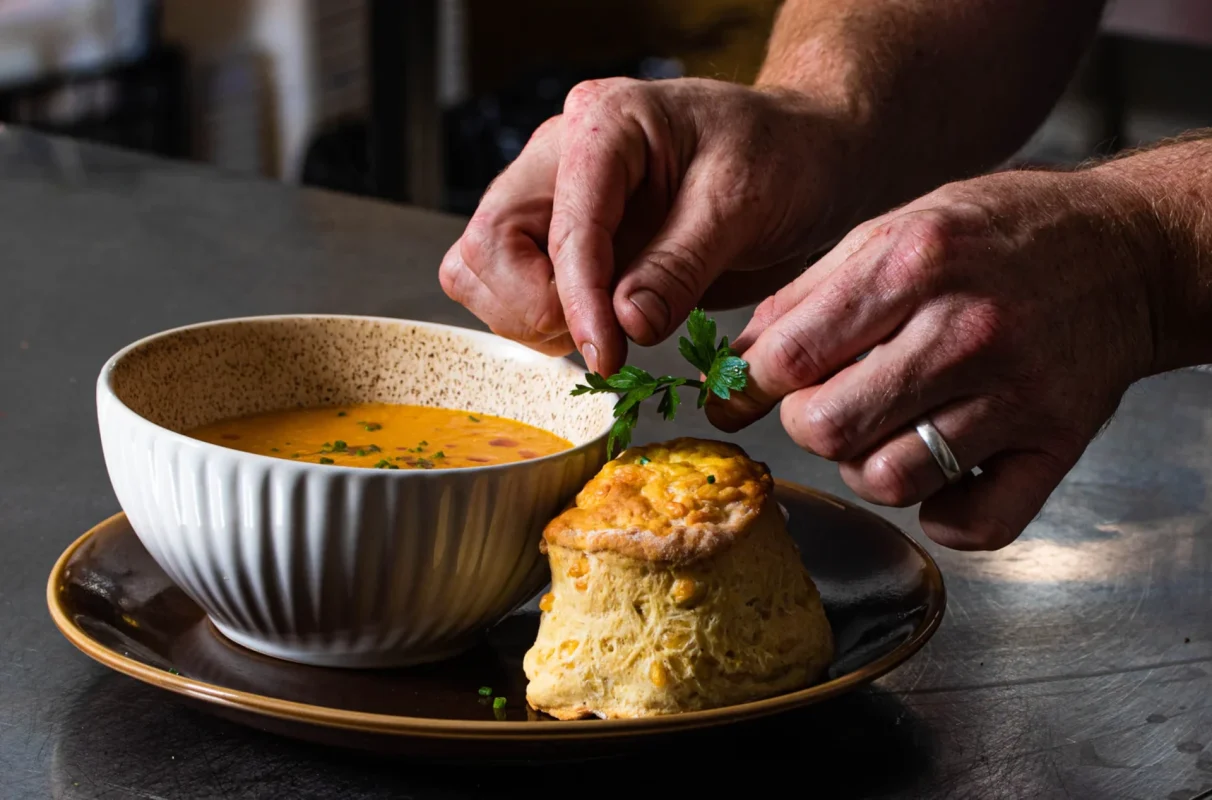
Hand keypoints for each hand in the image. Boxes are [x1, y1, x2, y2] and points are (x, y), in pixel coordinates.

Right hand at [439, 77, 859, 375]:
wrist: (807, 157)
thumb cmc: (784, 159)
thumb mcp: (742, 206)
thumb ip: (680, 266)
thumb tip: (627, 324)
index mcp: (605, 124)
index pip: (562, 225)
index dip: (577, 301)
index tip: (607, 356)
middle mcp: (562, 156)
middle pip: (488, 245)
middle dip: (534, 307)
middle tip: (603, 339)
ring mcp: (557, 199)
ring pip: (483, 271)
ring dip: (532, 320)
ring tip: (608, 330)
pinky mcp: (566, 240)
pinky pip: (512, 289)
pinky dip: (543, 322)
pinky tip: (601, 326)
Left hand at [708, 169, 1161, 549]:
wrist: (1124, 250)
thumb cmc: (996, 236)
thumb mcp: (892, 230)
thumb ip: (806, 296)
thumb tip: (735, 366)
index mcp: (914, 264)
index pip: (792, 357)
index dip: (755, 384)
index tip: (754, 390)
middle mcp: (965, 330)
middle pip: (828, 428)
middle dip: (806, 424)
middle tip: (826, 403)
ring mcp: (1015, 394)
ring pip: (888, 481)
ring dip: (866, 466)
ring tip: (886, 428)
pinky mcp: (1055, 445)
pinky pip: (973, 524)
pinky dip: (943, 513)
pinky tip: (942, 469)